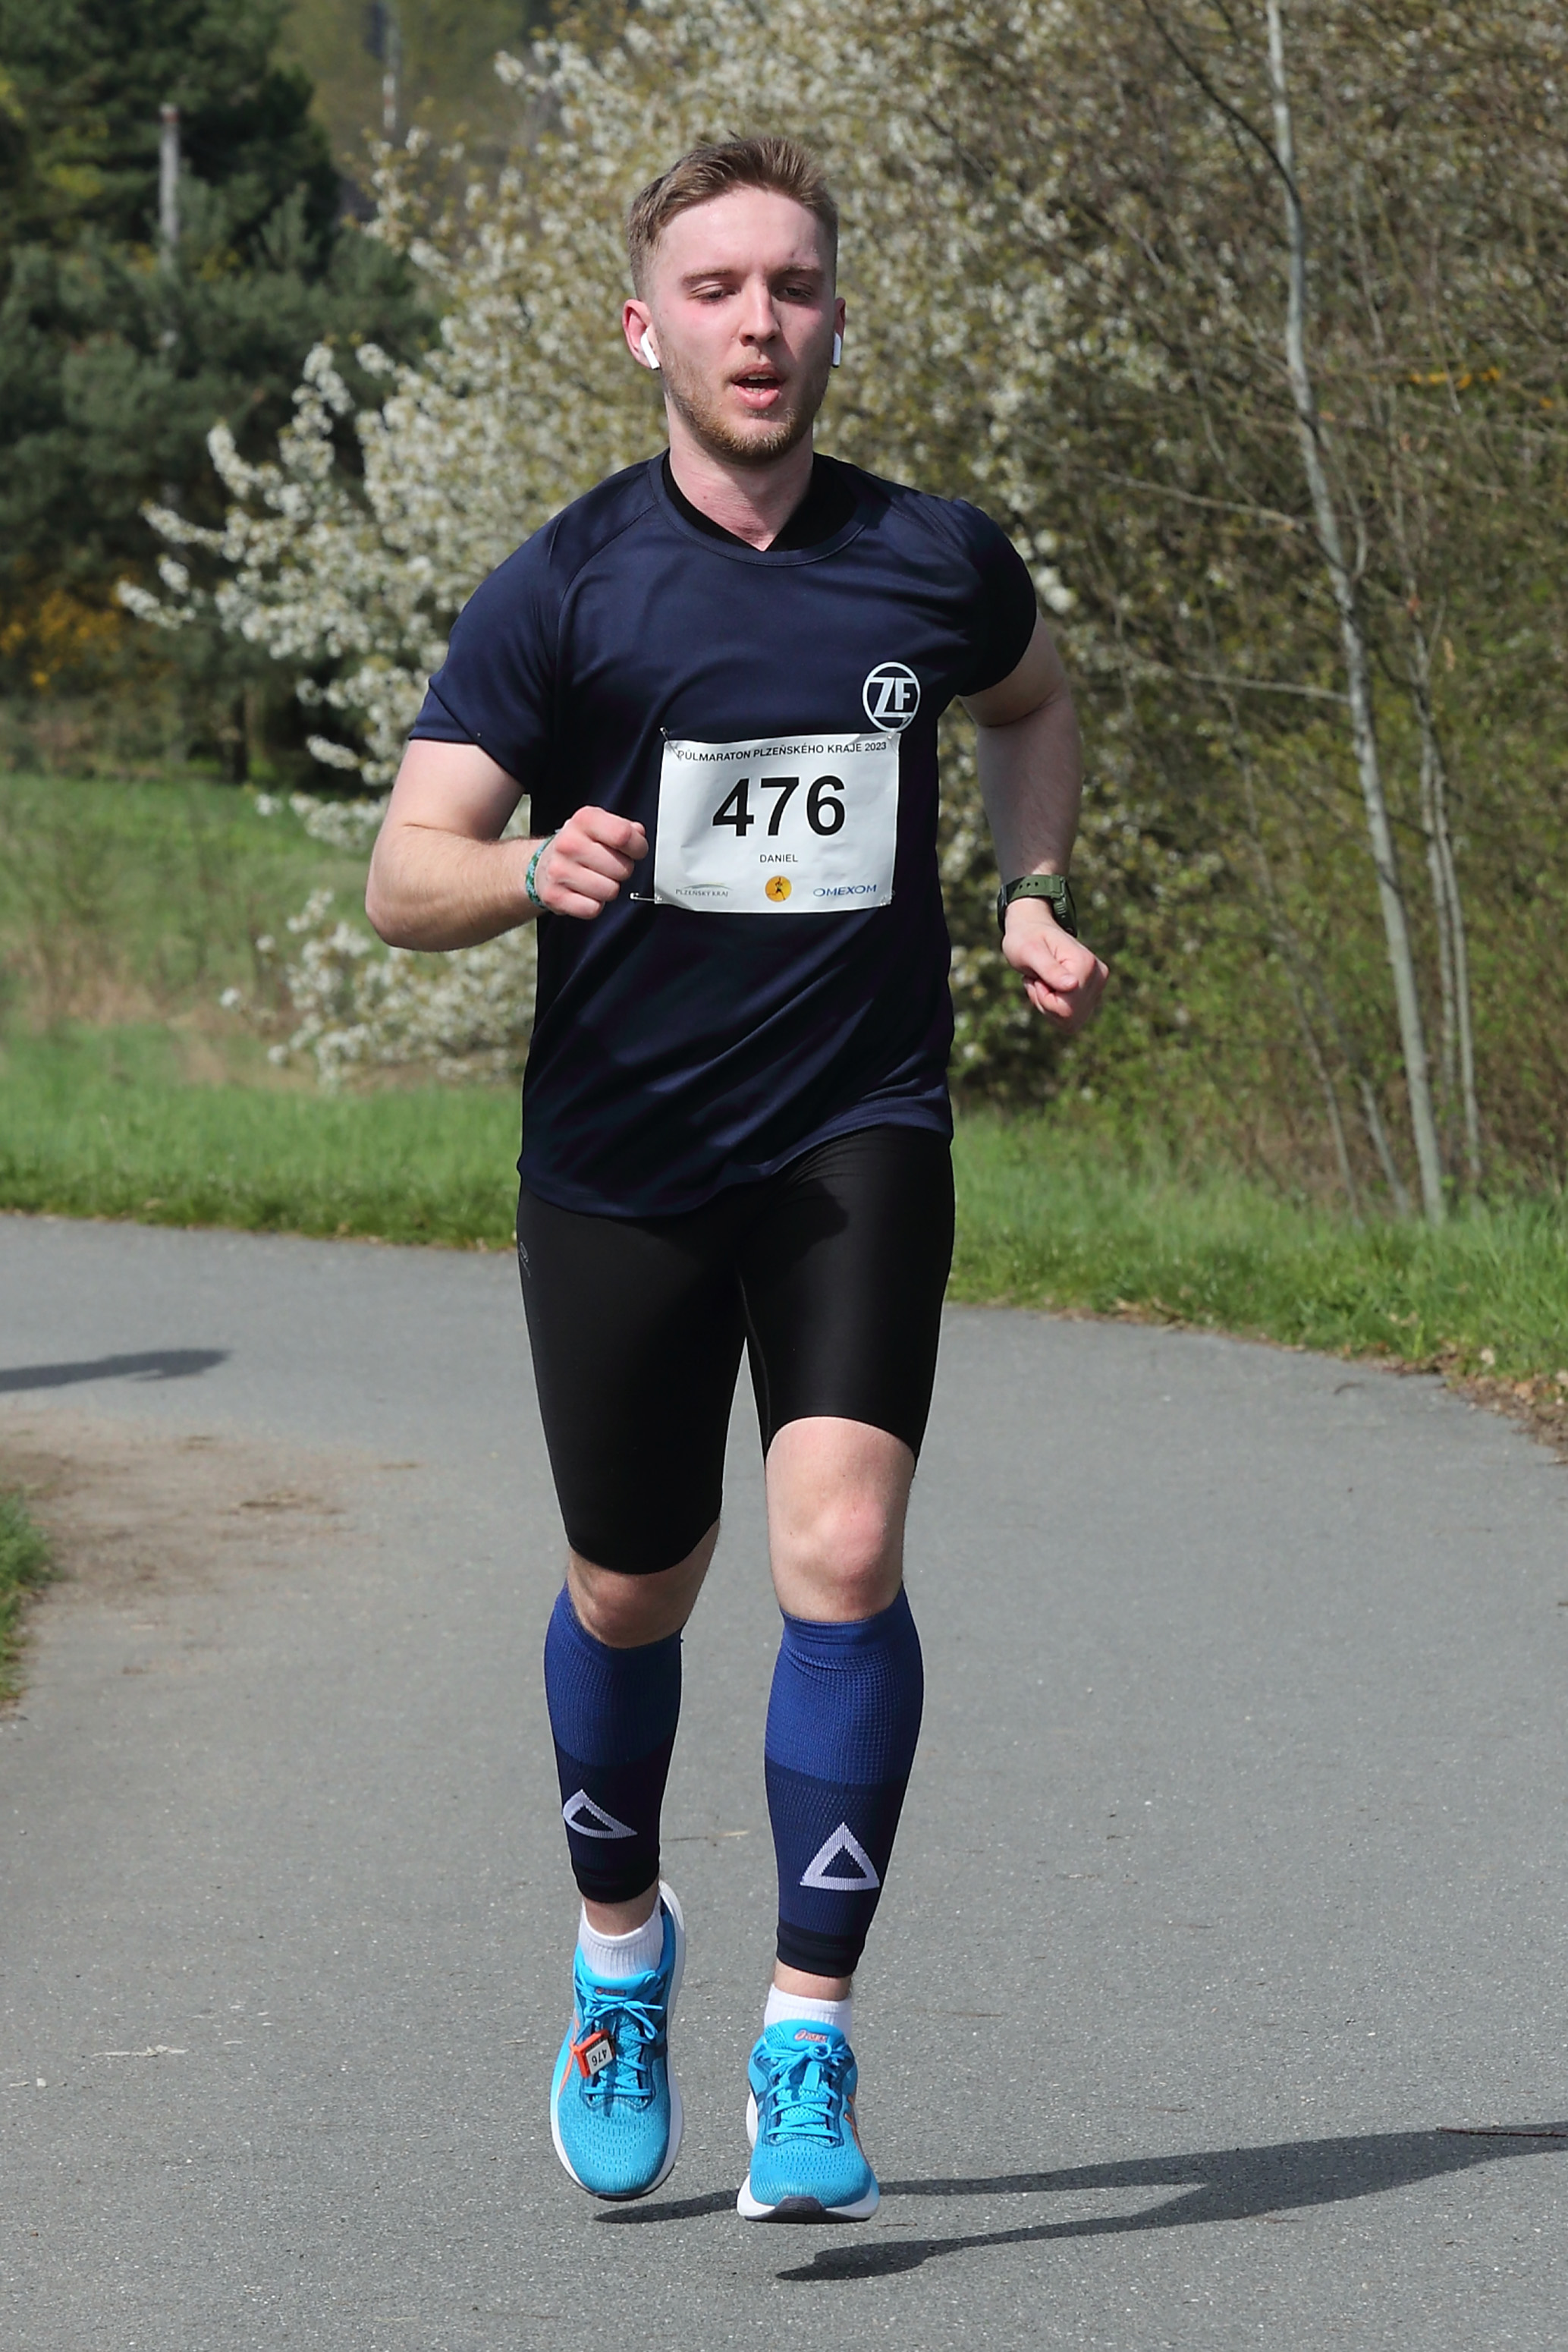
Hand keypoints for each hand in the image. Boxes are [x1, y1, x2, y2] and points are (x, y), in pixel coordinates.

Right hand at [534, 806, 648, 918]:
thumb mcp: (600, 826)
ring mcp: (558, 870)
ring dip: (609, 889)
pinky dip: (594, 905)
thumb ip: (624, 828)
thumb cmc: (578, 845)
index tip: (634, 851)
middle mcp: (568, 843)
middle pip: (622, 868)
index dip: (637, 847)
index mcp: (584, 820)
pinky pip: (592, 908)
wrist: (543, 864)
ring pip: (610, 891)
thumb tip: (638, 834)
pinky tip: (585, 893)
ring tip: (597, 879)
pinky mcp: (554, 896)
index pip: (624, 835)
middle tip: (609, 867)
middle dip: (622, 871)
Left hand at [1001, 898, 1107, 1034]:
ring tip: (1041, 982)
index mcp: (1086, 964)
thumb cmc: (1026, 938)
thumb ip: (1050, 969)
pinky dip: (1053, 1009)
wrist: (1032, 930)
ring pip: (1070, 1021)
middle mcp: (1098, 976)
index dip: (1043, 998)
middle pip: (1069, 1017)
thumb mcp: (1030, 951)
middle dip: (1045, 1004)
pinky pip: (1071, 1019)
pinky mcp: (1091, 995)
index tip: (1037, 976)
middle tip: (1037, 979)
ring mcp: (1097, 987)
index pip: (1066, 1008)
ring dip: (1048, 1007)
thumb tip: (1072, 985)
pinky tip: (1048, 988)